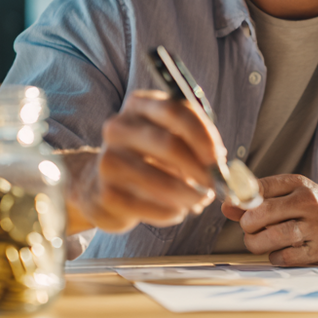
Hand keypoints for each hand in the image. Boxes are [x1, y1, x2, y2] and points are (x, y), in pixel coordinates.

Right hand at [66, 90, 223, 232]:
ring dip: (190, 195)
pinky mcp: (106, 195)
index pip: (174, 110)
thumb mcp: (166, 137)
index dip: (203, 134)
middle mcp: (118, 128)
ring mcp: (109, 161)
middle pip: (168, 144)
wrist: (98, 184)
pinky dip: (172, 211)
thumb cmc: (145, 158)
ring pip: (162, 182)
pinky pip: (152, 207)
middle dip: (200, 168)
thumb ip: (194, 142)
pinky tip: (177, 210)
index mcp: (138, 106)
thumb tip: (219, 162)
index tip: (219, 157)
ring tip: (200, 200)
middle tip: (216, 185)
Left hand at [222, 174, 317, 265]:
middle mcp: (307, 203)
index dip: (240, 200)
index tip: (234, 207)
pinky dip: (274, 257)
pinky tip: (279, 251)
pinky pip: (283, 257)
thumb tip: (226, 205)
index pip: (258, 187)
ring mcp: (315, 228)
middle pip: (260, 213)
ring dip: (256, 243)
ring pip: (269, 237)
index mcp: (298, 184)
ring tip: (258, 241)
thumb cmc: (317, 208)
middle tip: (249, 228)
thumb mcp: (293, 194)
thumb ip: (259, 198)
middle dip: (247, 224)